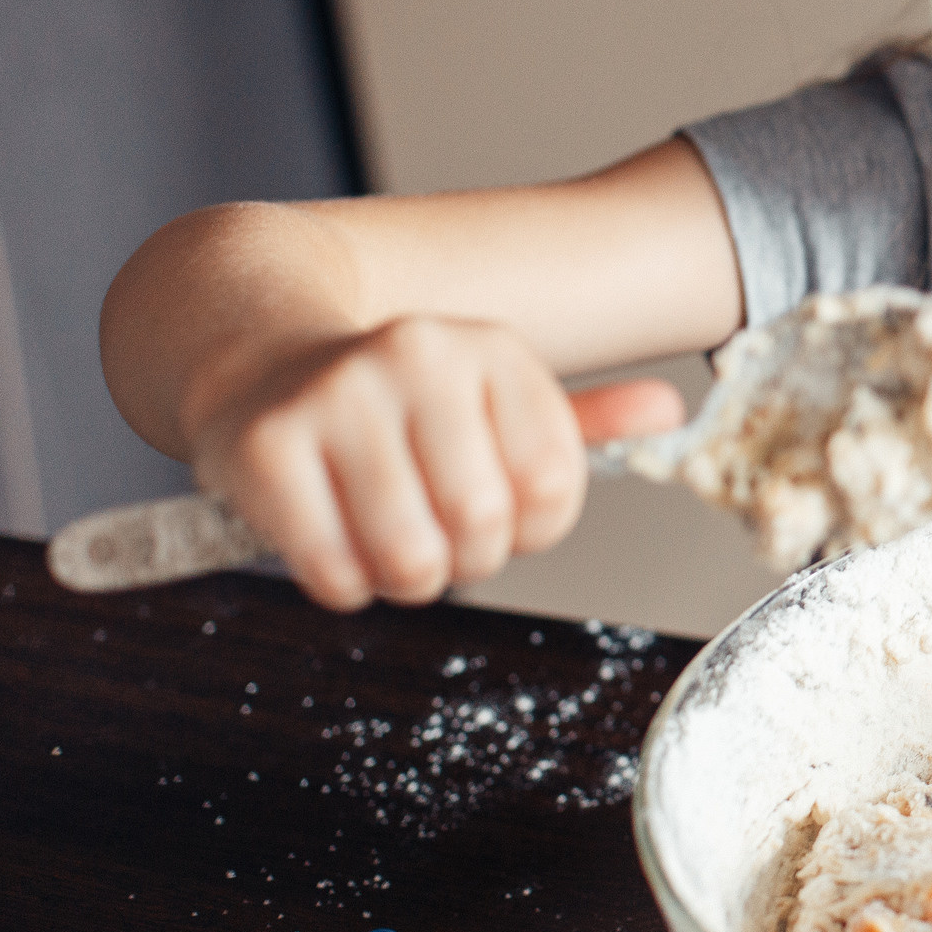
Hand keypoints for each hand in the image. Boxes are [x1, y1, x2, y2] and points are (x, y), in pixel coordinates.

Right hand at [183, 316, 683, 610]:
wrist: (259, 359)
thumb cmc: (399, 407)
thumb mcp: (493, 398)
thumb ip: (583, 420)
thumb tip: (673, 411)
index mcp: (493, 348)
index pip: (556, 488)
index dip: (532, 530)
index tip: (499, 513)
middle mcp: (418, 354)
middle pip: (485, 528)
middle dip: (466, 562)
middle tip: (436, 536)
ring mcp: (336, 394)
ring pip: (410, 558)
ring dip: (403, 580)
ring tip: (386, 540)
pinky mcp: (264, 444)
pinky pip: (331, 571)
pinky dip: (342, 584)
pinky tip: (333, 540)